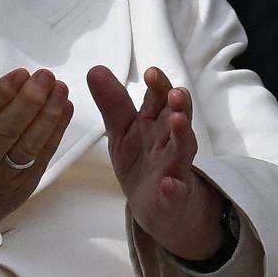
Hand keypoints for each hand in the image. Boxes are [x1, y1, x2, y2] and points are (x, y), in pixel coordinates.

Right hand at [0, 58, 74, 273]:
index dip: (3, 93)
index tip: (21, 73)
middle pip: (8, 130)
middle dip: (30, 101)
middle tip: (45, 76)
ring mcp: (2, 180)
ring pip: (28, 145)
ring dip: (48, 116)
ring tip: (61, 90)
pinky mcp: (23, 188)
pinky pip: (42, 158)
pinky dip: (55, 133)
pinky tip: (65, 111)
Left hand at [86, 65, 222, 262]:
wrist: (157, 206)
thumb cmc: (143, 162)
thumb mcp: (123, 131)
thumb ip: (112, 103)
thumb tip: (95, 69)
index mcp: (155, 124)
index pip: (159, 99)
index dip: (157, 86)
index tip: (152, 73)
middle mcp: (169, 141)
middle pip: (177, 118)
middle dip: (178, 105)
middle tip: (176, 92)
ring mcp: (174, 168)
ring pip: (182, 149)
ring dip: (182, 134)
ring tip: (178, 120)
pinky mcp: (174, 196)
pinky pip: (175, 192)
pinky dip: (173, 188)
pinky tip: (169, 184)